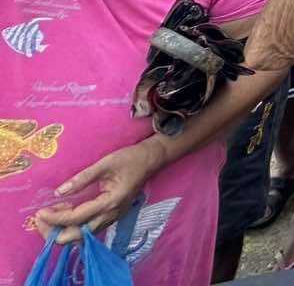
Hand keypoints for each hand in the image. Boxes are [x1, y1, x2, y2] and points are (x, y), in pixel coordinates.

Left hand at [29, 138, 166, 240]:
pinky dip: (73, 227)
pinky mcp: (111, 216)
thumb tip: (58, 192)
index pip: (76, 218)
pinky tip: (65, 213)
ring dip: (63, 231)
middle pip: (77, 237)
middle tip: (41, 219)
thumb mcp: (105, 164)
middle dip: (55, 232)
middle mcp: (111, 215)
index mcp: (110, 202)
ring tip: (50, 216)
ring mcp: (112, 218)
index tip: (39, 212)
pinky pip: (88, 230)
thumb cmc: (129, 159)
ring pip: (82, 237)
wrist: (151, 159)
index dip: (55, 218)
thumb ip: (82, 178)